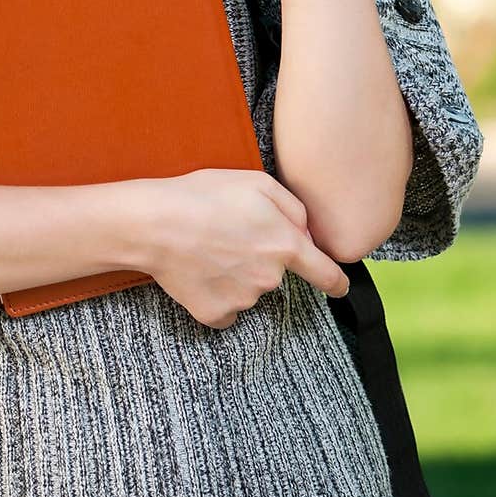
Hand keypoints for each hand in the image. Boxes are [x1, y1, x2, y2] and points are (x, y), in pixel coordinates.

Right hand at [140, 168, 349, 329]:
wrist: (155, 224)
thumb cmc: (203, 196)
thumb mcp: (256, 182)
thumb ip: (293, 207)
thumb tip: (305, 233)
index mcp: (284, 245)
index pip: (325, 273)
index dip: (336, 281)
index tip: (340, 287)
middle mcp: (270, 278)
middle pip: (275, 273)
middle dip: (259, 257)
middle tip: (227, 233)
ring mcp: (243, 300)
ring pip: (249, 289)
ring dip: (236, 274)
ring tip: (207, 247)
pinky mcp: (215, 314)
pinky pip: (225, 307)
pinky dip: (216, 293)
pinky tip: (198, 271)